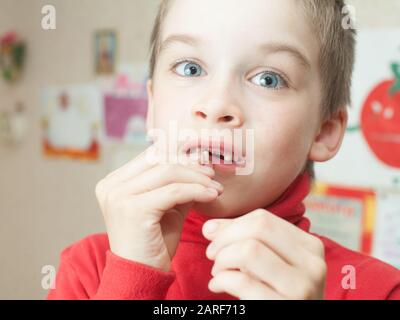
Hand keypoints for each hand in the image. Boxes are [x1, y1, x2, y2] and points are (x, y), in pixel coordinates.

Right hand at [95, 144, 222, 271]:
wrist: (142, 275)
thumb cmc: (154, 242)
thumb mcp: (165, 206)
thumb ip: (176, 183)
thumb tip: (199, 162)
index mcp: (113, 182)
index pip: (151, 156)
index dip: (180, 156)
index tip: (203, 165)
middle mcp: (111, 185)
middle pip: (159, 160)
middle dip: (191, 166)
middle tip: (212, 175)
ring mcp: (119, 196)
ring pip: (168, 172)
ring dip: (197, 178)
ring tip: (216, 188)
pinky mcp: (133, 208)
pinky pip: (174, 191)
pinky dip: (197, 190)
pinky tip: (212, 195)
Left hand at [202, 209, 325, 298]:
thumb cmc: (277, 294)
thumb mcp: (271, 264)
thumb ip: (244, 240)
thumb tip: (210, 227)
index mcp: (310, 246)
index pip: (263, 218)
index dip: (231, 225)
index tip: (215, 238)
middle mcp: (312, 264)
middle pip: (257, 229)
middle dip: (224, 238)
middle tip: (212, 254)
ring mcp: (302, 288)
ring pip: (249, 250)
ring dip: (222, 259)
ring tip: (217, 271)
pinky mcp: (284, 308)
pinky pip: (242, 282)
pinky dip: (221, 280)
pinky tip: (217, 286)